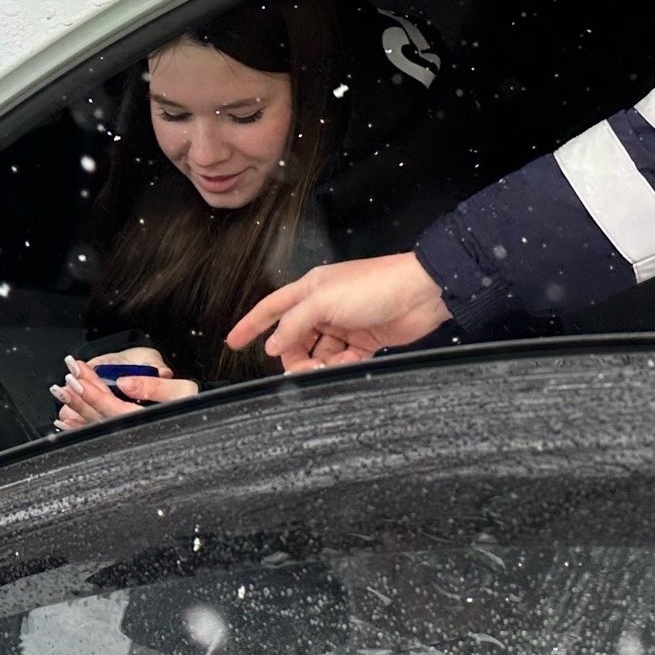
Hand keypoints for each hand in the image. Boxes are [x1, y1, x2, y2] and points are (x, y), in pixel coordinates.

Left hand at [52, 355, 199, 430]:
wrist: (205, 423)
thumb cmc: (194, 408)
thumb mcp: (183, 393)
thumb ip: (153, 387)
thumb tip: (125, 383)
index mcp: (144, 420)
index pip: (111, 404)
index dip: (92, 387)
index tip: (79, 370)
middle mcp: (131, 433)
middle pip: (98, 415)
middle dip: (80, 394)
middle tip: (68, 375)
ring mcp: (125, 438)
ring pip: (93, 424)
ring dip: (75, 407)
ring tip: (62, 391)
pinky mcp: (123, 438)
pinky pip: (94, 433)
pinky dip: (78, 424)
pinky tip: (66, 418)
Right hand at [228, 253, 450, 371]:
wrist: (421, 293)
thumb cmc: (375, 285)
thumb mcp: (324, 300)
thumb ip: (293, 323)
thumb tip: (271, 344)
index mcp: (311, 288)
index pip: (272, 308)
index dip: (250, 325)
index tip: (233, 342)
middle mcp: (325, 306)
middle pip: (294, 337)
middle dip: (291, 355)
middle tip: (299, 368)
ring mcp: (345, 324)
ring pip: (317, 352)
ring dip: (316, 364)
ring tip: (323, 369)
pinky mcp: (365, 340)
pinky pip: (342, 360)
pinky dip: (339, 366)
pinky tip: (342, 366)